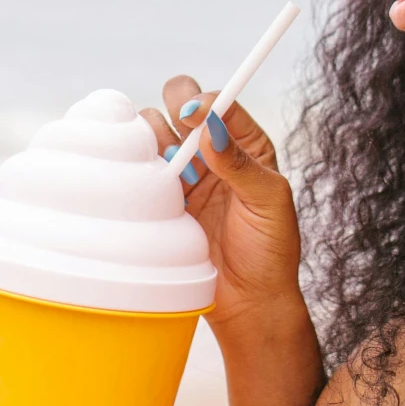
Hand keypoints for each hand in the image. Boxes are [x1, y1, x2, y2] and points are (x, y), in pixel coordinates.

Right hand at [141, 79, 308, 357]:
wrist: (247, 303)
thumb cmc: (270, 252)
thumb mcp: (269, 202)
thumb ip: (240, 163)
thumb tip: (212, 126)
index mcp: (246, 145)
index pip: (220, 104)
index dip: (204, 103)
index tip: (192, 116)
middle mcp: (211, 154)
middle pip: (179, 107)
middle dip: (172, 110)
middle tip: (177, 140)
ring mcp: (183, 176)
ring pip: (153, 133)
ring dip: (152, 140)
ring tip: (168, 170)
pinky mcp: (160, 200)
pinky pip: (138, 170)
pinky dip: (135, 167)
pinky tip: (147, 186)